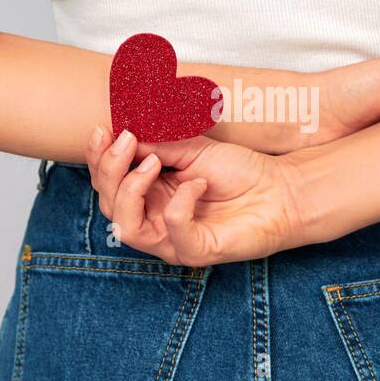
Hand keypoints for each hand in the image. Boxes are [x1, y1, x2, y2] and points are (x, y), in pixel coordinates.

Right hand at [84, 127, 306, 265]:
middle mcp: (155, 221)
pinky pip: (173, 232)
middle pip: (109, 206)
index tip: (104, 129)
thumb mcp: (192, 148)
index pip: (107, 184)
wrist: (280, 189)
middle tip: (127, 139)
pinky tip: (198, 183)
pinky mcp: (196, 251)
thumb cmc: (240, 171)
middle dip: (110, 170)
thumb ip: (158, 143)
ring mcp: (173, 240)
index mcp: (149, 196)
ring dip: (130, 189)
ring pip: (127, 228)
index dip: (99, 159)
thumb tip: (124, 130)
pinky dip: (180, 203)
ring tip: (152, 162)